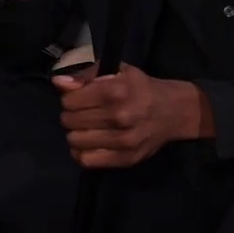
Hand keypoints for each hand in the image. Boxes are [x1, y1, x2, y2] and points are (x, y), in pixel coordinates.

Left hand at [54, 64, 203, 168]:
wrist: (175, 111)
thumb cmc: (141, 88)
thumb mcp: (117, 71)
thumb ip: (86, 75)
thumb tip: (58, 83)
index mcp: (115, 91)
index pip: (69, 101)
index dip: (70, 99)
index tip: (79, 99)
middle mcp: (119, 117)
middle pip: (69, 121)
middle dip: (71, 116)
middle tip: (83, 114)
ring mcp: (123, 140)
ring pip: (75, 141)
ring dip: (75, 134)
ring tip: (86, 128)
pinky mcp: (126, 158)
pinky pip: (87, 161)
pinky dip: (81, 153)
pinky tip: (88, 145)